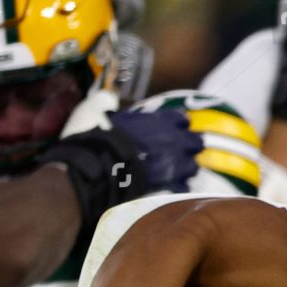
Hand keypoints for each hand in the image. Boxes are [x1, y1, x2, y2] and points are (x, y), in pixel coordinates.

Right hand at [37, 109, 202, 222]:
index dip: (177, 123)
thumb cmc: (93, 137)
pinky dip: (177, 188)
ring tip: (178, 172)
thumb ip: (105, 101)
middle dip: (189, 146)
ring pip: (191, 167)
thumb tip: (107, 97)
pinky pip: (181, 188)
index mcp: (156, 121)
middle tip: (183, 151)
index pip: (178, 118)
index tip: (177, 127)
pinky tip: (170, 189)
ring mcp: (171, 165)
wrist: (94, 169)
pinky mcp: (167, 187)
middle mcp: (170, 141)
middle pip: (193, 143)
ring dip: (185, 169)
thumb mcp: (94, 109)